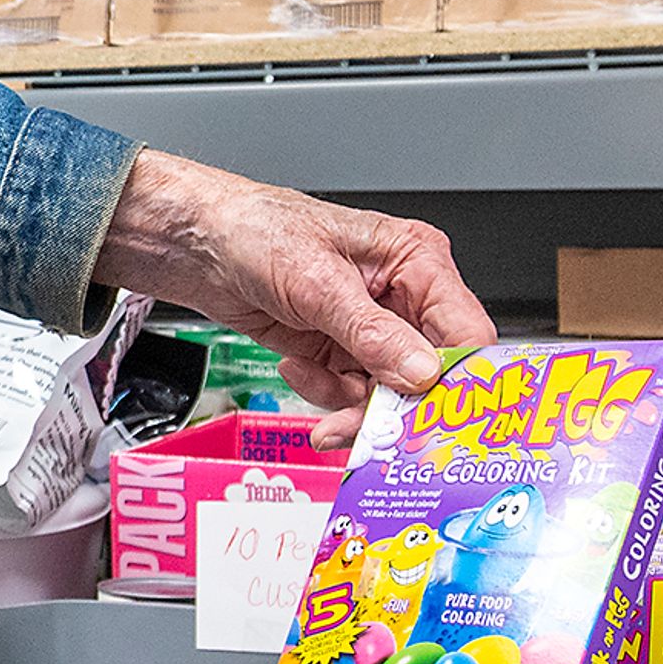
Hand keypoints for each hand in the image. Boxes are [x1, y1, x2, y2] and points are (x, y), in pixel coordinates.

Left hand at [94, 150, 494, 444]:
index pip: (466, 331)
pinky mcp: (340, 351)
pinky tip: (298, 367)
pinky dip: (326, 394)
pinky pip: (351, 394)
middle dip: (398, 405)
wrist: (195, 246)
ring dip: (355, 407)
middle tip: (373, 433)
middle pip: (430, 374)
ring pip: (390, 393)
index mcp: (416, 261)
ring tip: (320, 397)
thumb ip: (372, 333)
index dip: (460, 379)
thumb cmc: (255, 230)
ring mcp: (371, 329)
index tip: (442, 417)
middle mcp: (402, 297)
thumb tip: (422, 373)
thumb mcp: (318, 282)